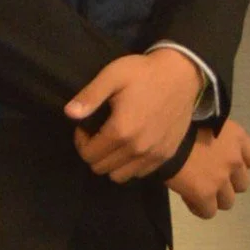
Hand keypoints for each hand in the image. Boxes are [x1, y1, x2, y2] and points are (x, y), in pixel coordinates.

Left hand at [66, 49, 202, 180]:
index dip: (81, 141)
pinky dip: (130, 165)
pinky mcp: (167, 156)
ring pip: (120, 176)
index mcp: (121, 131)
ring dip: (110, 162)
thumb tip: (69, 113)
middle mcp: (138, 149)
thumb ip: (90, 96)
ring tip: (112, 140)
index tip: (85, 126)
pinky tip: (130, 144)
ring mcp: (154, 156)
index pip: (89, 154)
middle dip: (93, 152)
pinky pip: (140, 173)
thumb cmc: (143, 73)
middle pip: (102, 168)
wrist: (181, 75)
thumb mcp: (112, 75)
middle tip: (97, 132)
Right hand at [166, 119, 249, 217]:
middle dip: (228, 182)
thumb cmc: (176, 117)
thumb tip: (204, 139)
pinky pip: (209, 212)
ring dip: (215, 197)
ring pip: (228, 201)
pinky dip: (199, 207)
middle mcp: (234, 158)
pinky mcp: (206, 194)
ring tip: (197, 188)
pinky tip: (187, 197)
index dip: (240, 162)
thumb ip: (210, 131)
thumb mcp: (200, 115)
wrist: (157, 131)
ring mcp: (221, 178)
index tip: (223, 159)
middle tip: (208, 175)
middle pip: (243, 183)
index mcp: (235, 136)